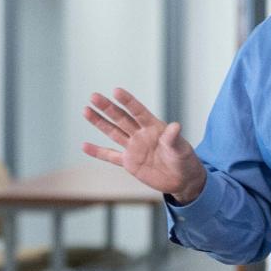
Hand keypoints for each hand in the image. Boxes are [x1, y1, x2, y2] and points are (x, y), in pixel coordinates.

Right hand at [82, 88, 206, 202]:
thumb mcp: (181, 149)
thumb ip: (174, 138)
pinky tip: (84, 146)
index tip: (116, 91)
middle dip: (107, 107)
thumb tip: (175, 126)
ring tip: (85, 110)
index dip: (128, 101)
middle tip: (93, 96)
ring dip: (99, 122)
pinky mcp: (129, 162)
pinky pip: (110, 156)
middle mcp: (141, 134)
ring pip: (113, 132)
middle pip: (121, 118)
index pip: (138, 111)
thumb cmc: (185, 160)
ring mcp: (133, 148)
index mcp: (154, 127)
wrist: (182, 180)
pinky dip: (98, 152)